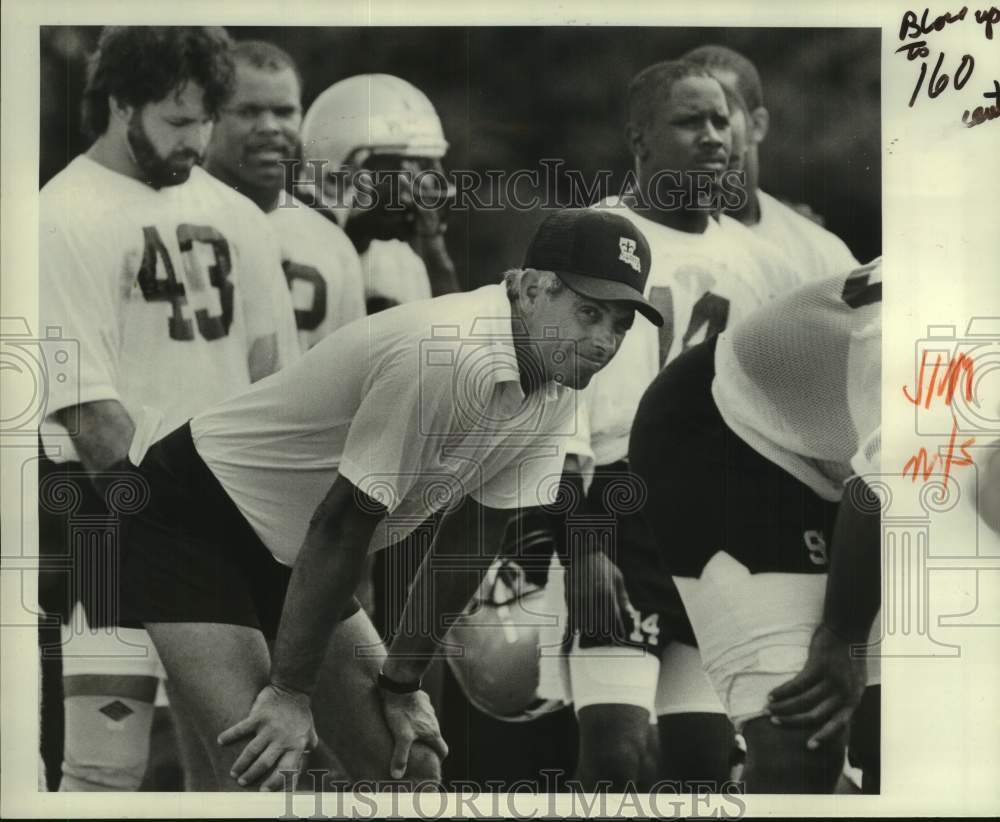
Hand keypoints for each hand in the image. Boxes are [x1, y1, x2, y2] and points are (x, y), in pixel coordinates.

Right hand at [217, 683, 317, 790]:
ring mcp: (270, 727)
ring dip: (241, 764)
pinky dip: (230, 735)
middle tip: (242, 782)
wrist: (293, 689)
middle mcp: (282, 739)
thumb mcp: (309, 732)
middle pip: (264, 763)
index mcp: (296, 745)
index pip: (285, 769)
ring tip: (234, 773)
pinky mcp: (259, 716)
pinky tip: (220, 741)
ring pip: (251, 751)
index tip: (264, 791)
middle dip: (251, 775)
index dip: (274, 782)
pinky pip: (241, 728)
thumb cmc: (301, 714)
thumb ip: (307, 748)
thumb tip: (304, 764)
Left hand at [377, 687, 447, 778]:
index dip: (438, 759)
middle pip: (435, 737)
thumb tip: (397, 775)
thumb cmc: (401, 712)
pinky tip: (404, 717)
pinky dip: (416, 717)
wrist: (400, 686)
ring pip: (428, 724)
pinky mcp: (422, 699)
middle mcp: (434, 721)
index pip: (443, 750)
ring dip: (421, 731)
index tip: (431, 764)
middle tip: (416, 752)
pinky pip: (421, 712)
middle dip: (428, 745)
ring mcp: (428, 709)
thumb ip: (400, 757)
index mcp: (432, 732)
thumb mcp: (401, 737)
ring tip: (408, 735)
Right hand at [565, 546, 632, 642]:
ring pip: (586, 625)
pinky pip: (572, 619)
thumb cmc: (603, 566)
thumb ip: (624, 597)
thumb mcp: (618, 578)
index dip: (618, 631)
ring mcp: (581, 600)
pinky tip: (574, 634)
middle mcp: (594, 599)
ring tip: (594, 637)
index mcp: (608, 594)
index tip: (620, 637)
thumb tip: (630, 613)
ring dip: (590, 633)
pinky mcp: (569, 599)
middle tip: (607, 641)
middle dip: (605, 636)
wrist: (581, 553)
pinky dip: (574, 628)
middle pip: (600, 625)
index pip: (614, 619)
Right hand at [766, 623, 867, 749]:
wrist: (848, 630)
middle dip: (793, 721)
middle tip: (775, 722)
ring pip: (804, 701)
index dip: (823, 736)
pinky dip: (782, 691)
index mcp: (853, 698)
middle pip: (816, 715)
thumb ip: (843, 697)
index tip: (809, 747)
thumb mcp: (852, 681)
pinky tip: (771, 695)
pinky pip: (797, 684)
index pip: (838, 724)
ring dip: (783, 707)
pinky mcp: (818, 666)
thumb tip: (829, 714)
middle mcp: (844, 692)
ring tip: (768, 709)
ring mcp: (831, 679)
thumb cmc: (847, 656)